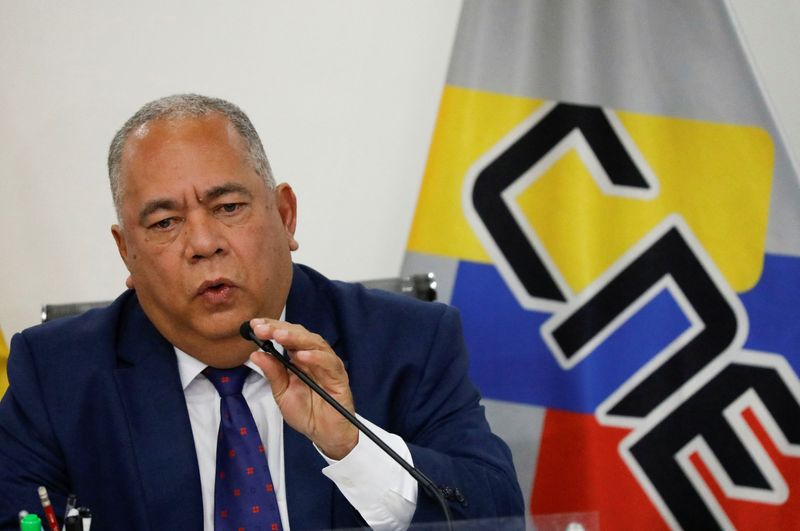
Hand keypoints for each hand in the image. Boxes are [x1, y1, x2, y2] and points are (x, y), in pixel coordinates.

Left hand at [248, 318, 357, 459]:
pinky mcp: (339, 377)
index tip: (254, 325)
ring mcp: (327, 365)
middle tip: (262, 328)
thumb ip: (272, 373)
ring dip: (297, 338)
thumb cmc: (306, 413)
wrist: (324, 434)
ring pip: (315, 343)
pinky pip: (329, 363)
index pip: (286, 336)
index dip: (272, 328)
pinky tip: (302, 356)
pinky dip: (316, 358)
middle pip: (300, 335)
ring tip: (279, 336)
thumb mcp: (282, 393)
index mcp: (299, 358)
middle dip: (280, 329)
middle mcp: (314, 357)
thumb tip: (255, 354)